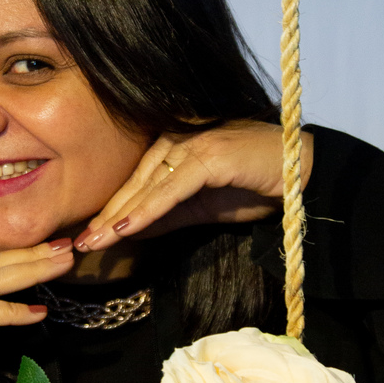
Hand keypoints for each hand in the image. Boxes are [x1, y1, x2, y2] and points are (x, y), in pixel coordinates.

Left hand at [73, 122, 312, 252]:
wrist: (304, 176)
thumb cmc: (257, 187)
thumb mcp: (202, 208)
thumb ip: (166, 215)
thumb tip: (128, 231)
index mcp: (175, 145)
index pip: (135, 181)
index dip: (110, 210)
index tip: (87, 238)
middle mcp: (180, 137)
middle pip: (134, 181)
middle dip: (106, 215)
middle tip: (79, 245)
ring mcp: (195, 142)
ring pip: (148, 184)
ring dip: (120, 215)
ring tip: (95, 242)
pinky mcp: (211, 154)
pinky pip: (171, 187)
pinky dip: (147, 209)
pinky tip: (126, 229)